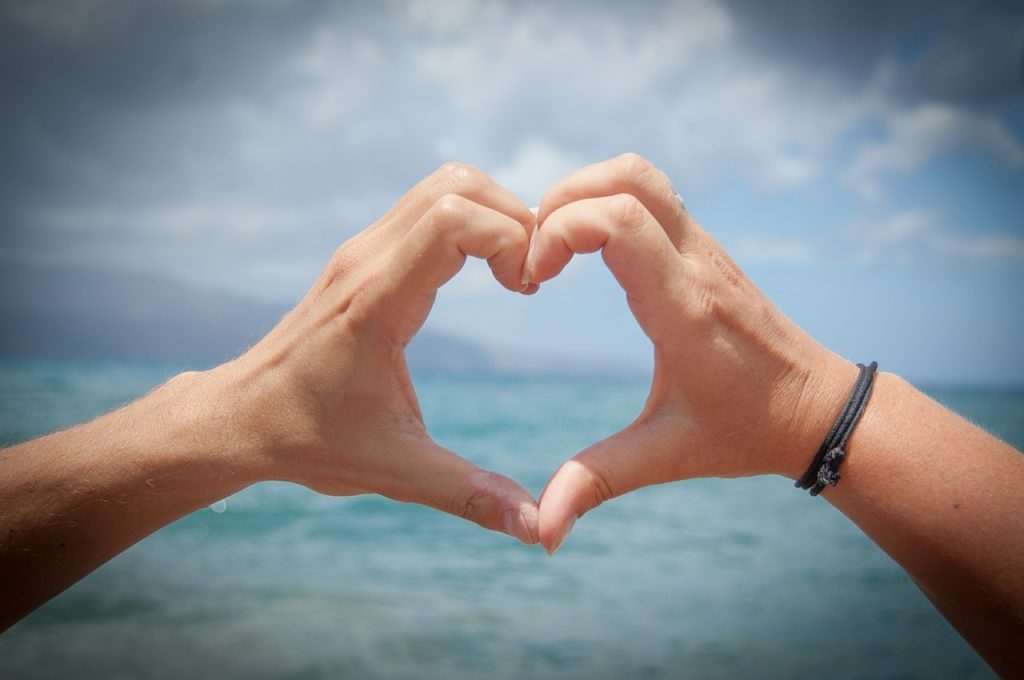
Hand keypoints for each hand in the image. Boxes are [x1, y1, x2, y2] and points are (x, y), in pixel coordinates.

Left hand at [206, 163, 540, 543]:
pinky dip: (469, 221)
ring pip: (442, 185)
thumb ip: (470, 494)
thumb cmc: (310, 441)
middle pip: (457, 184)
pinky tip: (482, 273)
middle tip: (530, 278)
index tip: (527, 291)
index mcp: (378, 302)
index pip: (455, 217)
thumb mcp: (396, 472)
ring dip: (492, 214)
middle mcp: (368, 260)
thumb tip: (539, 529)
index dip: (510, 238)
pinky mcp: (362, 256)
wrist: (239, 418)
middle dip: (514, 218)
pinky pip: (426, 207)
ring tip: (513, 272)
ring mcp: (361, 251)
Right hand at [525, 153, 857, 552]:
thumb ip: (597, 484)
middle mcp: (696, 263)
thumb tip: (542, 535)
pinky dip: (606, 199)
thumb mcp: (666, 456)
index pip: (619, 220)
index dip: (558, 231)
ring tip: (554, 244)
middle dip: (561, 200)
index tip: (534, 278)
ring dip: (584, 191)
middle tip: (534, 253)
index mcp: (683, 308)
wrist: (819, 408)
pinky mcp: (703, 247)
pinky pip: (652, 192)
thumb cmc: (746, 430)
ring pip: (641, 173)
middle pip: (627, 176)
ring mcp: (704, 248)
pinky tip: (587, 248)